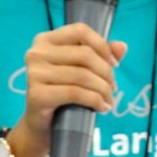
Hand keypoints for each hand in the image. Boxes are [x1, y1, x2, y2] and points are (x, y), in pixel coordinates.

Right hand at [13, 23, 127, 156]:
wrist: (41, 126)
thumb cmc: (63, 94)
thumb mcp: (82, 71)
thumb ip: (101, 56)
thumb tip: (122, 47)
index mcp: (45, 40)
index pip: (80, 30)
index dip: (102, 46)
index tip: (115, 64)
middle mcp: (36, 53)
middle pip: (84, 54)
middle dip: (106, 73)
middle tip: (112, 88)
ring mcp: (34, 73)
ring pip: (82, 75)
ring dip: (103, 89)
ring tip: (109, 100)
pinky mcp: (37, 95)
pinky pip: (75, 93)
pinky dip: (95, 100)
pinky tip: (102, 108)